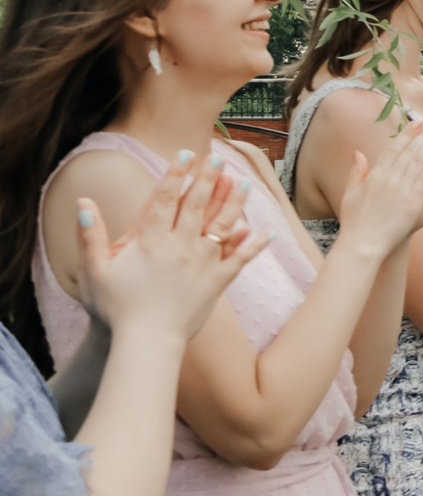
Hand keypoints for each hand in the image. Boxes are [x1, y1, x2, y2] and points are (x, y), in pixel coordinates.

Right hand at [75, 154, 264, 341]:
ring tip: (244, 181)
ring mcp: (202, 264)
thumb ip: (90, 235)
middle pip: (198, 205)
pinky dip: (254, 245)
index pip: (166, 199)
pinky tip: (266, 231)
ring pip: (223, 226)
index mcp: (150, 240)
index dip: (177, 174)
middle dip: (209, 179)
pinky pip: (240, 260)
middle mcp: (180, 247)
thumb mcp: (94, 270)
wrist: (144, 342)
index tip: (187, 153)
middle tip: (219, 158)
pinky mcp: (217, 283)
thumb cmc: (114, 309)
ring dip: (235, 202)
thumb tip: (83, 202)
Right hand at [331, 118, 422, 259]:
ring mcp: (400, 191)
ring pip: (418, 163)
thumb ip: (356, 171)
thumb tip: (357, 152)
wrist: (362, 245)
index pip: (393, 149)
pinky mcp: (412, 203)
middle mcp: (387, 180)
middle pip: (408, 152)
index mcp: (374, 176)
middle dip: (422, 136)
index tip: (416, 123)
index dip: (406, 135)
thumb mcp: (350, 193)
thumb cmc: (355, 222)